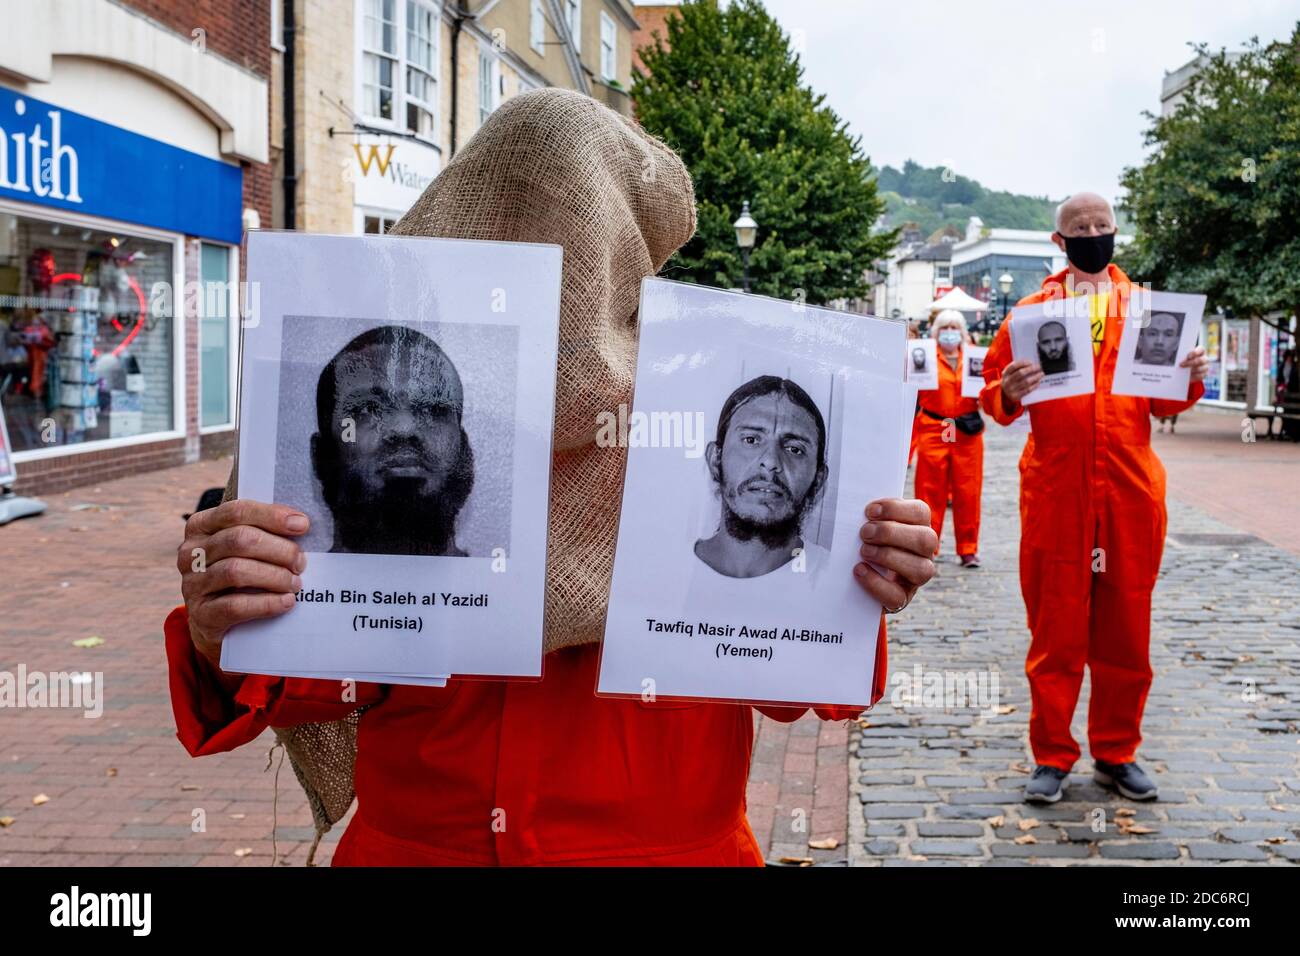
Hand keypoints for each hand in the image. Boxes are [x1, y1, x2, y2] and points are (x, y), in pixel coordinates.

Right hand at [177, 499, 309, 665]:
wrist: (218, 623)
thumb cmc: (239, 577)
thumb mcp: (243, 550)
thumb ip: (263, 532)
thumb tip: (300, 524)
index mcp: (201, 527)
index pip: (236, 512)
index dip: (272, 516)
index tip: (303, 525)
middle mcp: (191, 553)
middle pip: (239, 540)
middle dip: (279, 550)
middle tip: (301, 563)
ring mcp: (192, 585)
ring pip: (237, 571)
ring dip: (275, 576)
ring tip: (295, 584)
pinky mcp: (201, 615)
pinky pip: (236, 606)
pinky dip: (267, 603)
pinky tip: (287, 602)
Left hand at [855, 498, 936, 612]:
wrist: (853, 580)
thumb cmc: (864, 542)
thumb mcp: (869, 526)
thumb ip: (869, 517)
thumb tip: (852, 509)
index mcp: (918, 527)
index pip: (920, 512)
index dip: (896, 509)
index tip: (869, 511)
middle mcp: (924, 552)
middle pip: (925, 539)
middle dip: (891, 533)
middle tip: (864, 533)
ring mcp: (917, 577)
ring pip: (921, 569)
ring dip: (889, 557)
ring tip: (864, 551)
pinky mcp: (902, 598)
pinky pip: (897, 596)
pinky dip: (876, 583)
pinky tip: (860, 570)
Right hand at [1000, 358, 1042, 405]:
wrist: (1004, 394)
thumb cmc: (1010, 381)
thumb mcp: (1009, 374)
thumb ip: (1017, 369)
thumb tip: (1031, 364)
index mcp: (1005, 374)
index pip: (1014, 366)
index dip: (1023, 363)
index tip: (1031, 362)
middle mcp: (1007, 382)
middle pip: (1021, 373)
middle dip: (1032, 369)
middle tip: (1039, 367)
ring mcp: (1011, 390)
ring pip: (1026, 382)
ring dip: (1035, 377)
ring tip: (1041, 374)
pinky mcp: (1016, 396)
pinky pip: (1027, 390)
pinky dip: (1034, 385)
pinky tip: (1038, 382)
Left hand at [1180, 346, 1209, 382]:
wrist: (1186, 369)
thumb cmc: (1184, 359)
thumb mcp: (1183, 355)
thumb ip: (1182, 355)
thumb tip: (1177, 357)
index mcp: (1201, 351)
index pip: (1201, 349)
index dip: (1195, 353)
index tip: (1188, 356)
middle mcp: (1204, 358)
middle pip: (1201, 360)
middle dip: (1190, 363)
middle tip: (1181, 365)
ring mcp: (1205, 366)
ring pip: (1200, 368)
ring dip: (1191, 370)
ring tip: (1183, 371)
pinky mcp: (1204, 374)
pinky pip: (1200, 376)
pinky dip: (1193, 376)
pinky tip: (1187, 376)